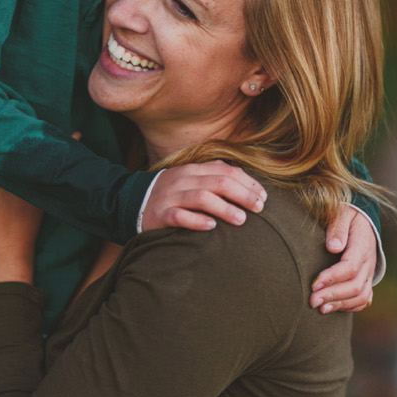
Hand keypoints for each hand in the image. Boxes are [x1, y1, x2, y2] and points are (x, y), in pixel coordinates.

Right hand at [142, 162, 266, 231]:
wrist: (133, 202)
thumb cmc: (173, 194)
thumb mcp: (191, 179)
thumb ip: (215, 177)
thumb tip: (249, 184)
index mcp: (192, 170)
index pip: (226, 171)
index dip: (248, 183)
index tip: (263, 197)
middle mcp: (182, 180)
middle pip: (218, 182)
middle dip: (243, 195)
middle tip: (258, 208)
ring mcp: (170, 197)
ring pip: (201, 198)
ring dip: (224, 208)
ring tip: (241, 219)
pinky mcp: (160, 214)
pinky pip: (179, 216)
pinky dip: (197, 221)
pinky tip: (211, 227)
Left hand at [311, 206, 376, 313]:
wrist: (363, 219)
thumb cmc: (346, 214)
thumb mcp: (342, 213)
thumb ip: (337, 228)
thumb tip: (332, 246)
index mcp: (362, 245)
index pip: (350, 267)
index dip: (332, 277)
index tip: (313, 284)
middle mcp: (368, 262)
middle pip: (355, 286)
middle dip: (333, 295)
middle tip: (312, 301)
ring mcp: (369, 273)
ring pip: (360, 296)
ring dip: (340, 304)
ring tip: (320, 309)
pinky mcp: (366, 279)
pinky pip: (364, 299)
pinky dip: (350, 306)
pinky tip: (333, 309)